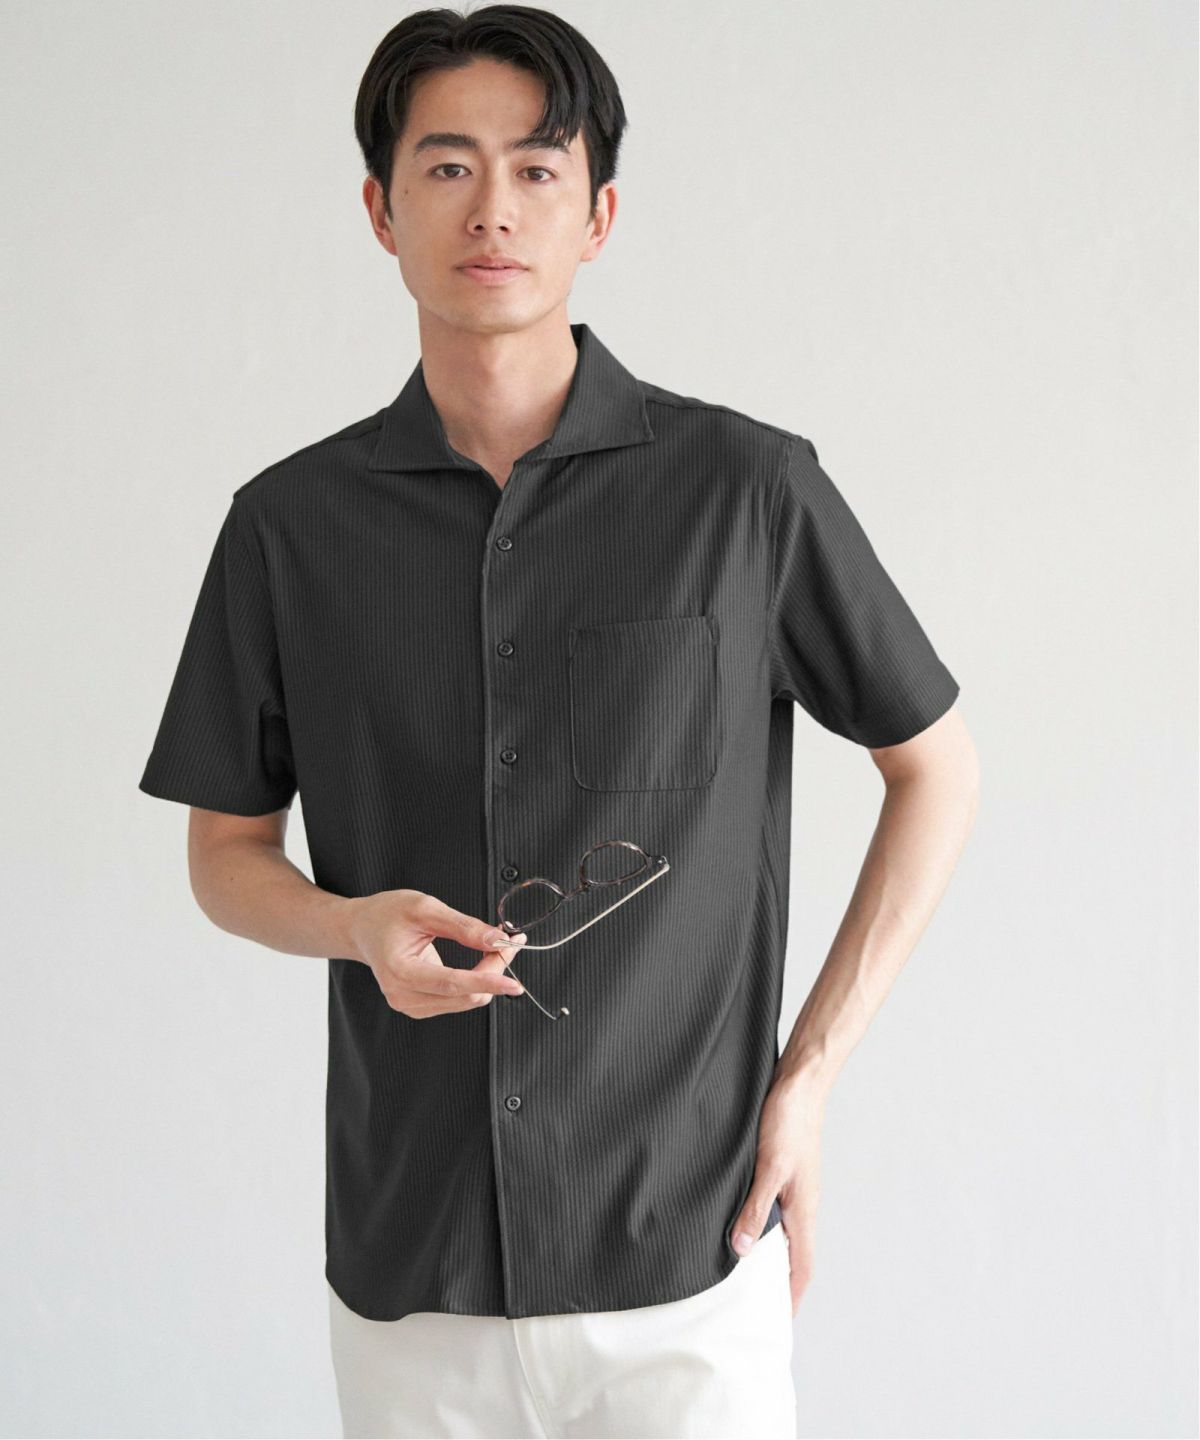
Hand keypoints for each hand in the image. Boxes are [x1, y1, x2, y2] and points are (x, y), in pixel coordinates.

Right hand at [346, 889, 527, 1018]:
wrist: (363, 928)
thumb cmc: (387, 914)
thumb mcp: (425, 908)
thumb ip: (463, 926)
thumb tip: (497, 940)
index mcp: (400, 972)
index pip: (452, 984)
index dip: (487, 982)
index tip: (514, 982)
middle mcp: (403, 996)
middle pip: (465, 994)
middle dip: (494, 969)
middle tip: (510, 940)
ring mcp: (410, 1005)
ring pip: (466, 1000)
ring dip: (488, 976)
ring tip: (494, 945)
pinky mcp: (420, 1006)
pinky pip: (459, 1000)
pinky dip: (476, 982)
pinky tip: (480, 961)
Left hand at [728, 1077, 825, 1317]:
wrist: (799, 1082)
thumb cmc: (788, 1121)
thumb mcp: (769, 1166)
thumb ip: (755, 1207)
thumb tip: (742, 1250)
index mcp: (804, 1211)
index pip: (802, 1268)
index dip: (791, 1297)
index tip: (777, 1324)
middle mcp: (802, 1206)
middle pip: (794, 1256)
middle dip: (778, 1284)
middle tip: (753, 1307)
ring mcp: (794, 1189)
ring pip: (783, 1234)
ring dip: (767, 1255)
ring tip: (743, 1274)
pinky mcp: (783, 1172)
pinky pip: (774, 1212)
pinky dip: (761, 1227)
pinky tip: (741, 1224)